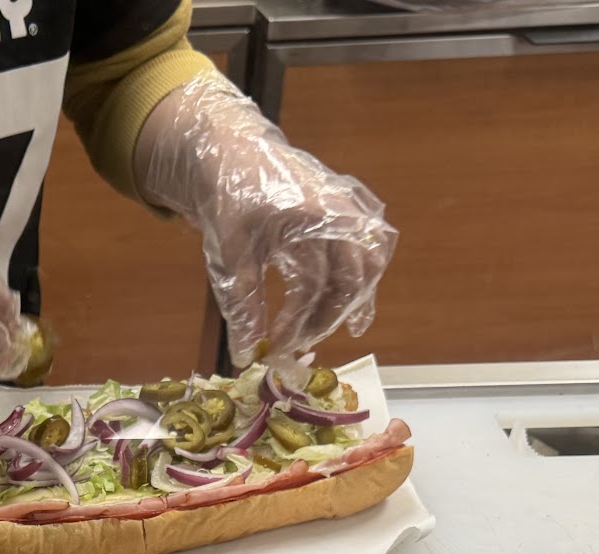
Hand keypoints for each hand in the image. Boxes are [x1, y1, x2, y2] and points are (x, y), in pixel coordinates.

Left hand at [139, 75, 395, 362]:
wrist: (233, 152)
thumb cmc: (230, 199)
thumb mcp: (231, 255)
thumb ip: (243, 305)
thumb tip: (245, 355)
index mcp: (314, 217)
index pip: (323, 285)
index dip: (304, 324)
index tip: (279, 347)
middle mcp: (341, 210)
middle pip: (352, 278)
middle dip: (326, 317)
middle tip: (299, 345)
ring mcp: (349, 205)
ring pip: (368, 261)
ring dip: (349, 300)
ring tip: (339, 330)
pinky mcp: (347, 208)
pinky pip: (368, 245)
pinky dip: (360, 278)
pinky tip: (356, 310)